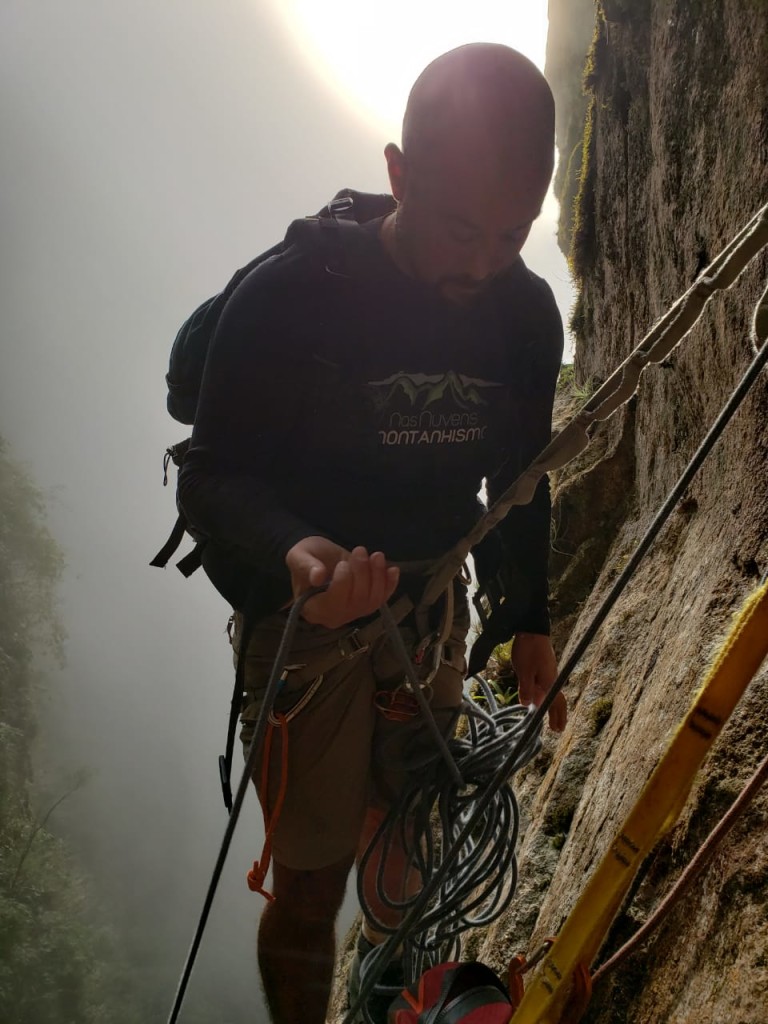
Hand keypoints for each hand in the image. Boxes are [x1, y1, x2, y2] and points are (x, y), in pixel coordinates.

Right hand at [285, 537, 399, 628]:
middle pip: (356, 602)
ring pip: (372, 601)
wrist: (319, 556)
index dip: (342, 585)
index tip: (343, 563)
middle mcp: (334, 617)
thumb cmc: (306, 557)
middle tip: (360, 550)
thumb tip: (317, 576)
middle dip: (362, 574)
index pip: (332, 604)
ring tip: (376, 555)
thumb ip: (305, 566)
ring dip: (378, 577)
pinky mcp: (367, 604)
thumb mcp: (299, 556)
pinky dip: (390, 585)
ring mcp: (353, 612)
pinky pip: (382, 599)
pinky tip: (393, 569)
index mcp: (313, 609)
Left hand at [511, 632, 566, 732]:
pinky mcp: (542, 667)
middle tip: (556, 728)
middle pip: (557, 699)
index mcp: (549, 682)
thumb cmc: (528, 650)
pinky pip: (545, 686)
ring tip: (547, 716)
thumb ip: (526, 689)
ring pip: (550, 693)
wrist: (532, 629)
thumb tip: (528, 706)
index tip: (557, 729)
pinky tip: (537, 698)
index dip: (558, 717)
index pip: (557, 703)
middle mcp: (552, 679)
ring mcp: (548, 672)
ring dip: (549, 706)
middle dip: (556, 714)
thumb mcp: (524, 671)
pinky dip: (544, 696)